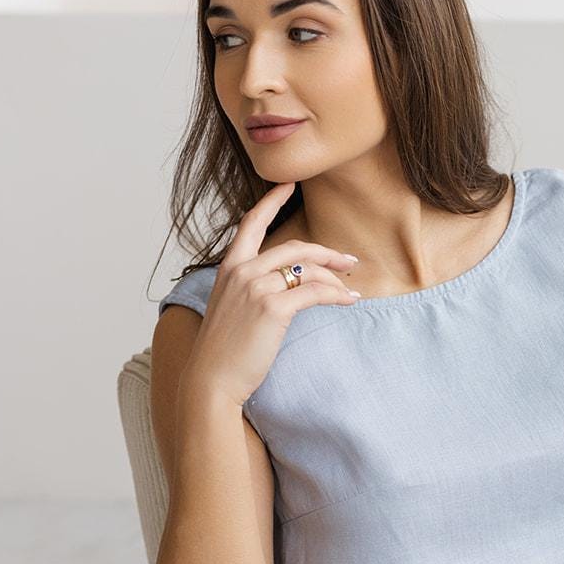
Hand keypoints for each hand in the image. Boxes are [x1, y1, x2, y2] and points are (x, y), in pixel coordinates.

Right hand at [182, 180, 362, 409]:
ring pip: (307, 269)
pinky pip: (314, 292)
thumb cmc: (223, 351)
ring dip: (335, 276)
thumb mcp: (231, 309)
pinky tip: (348, 301)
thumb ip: (251, 289)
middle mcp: (241, 271)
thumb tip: (286, 285)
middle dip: (326, 252)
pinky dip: (337, 295)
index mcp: (229, 268)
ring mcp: (255, 287)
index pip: (251, 223)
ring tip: (352, 287)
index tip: (289, 184)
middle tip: (349, 261)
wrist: (211, 379)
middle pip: (293, 247)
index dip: (272, 201)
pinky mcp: (272, 308)